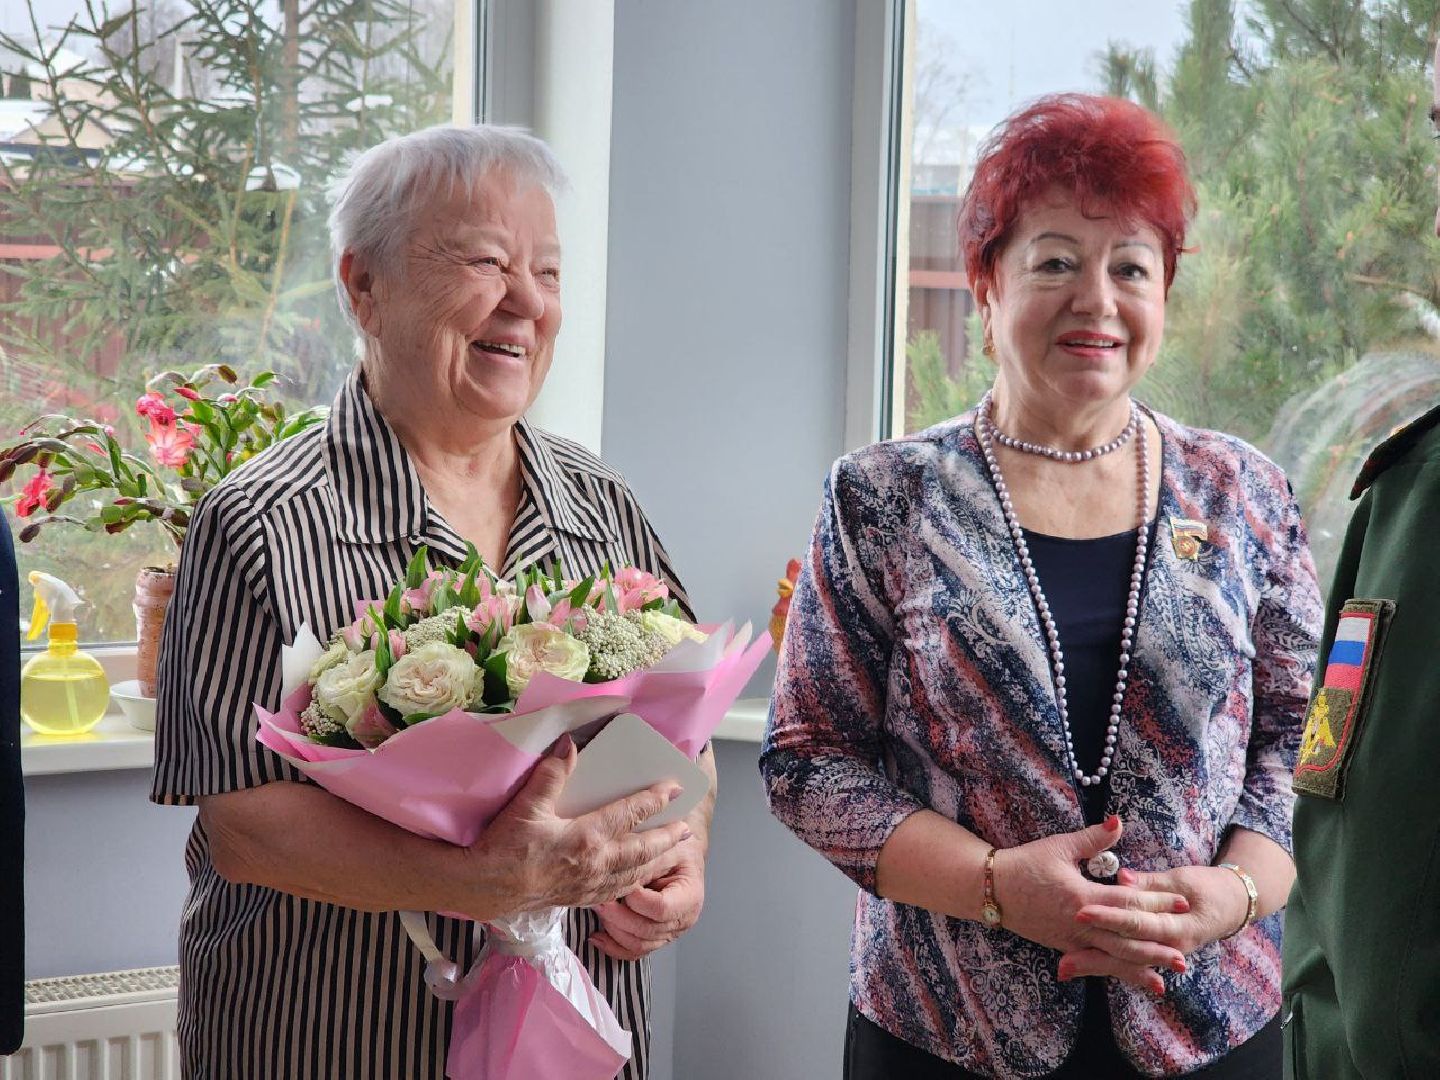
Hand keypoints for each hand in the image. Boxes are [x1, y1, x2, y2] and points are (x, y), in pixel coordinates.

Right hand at [461, 735, 691, 916]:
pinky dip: (634, 883)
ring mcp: (590, 885)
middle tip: (688, 828)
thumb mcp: (527, 804)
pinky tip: (637, 879)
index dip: (655, 799)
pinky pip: (617, 891)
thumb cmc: (504, 847)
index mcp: (587, 837)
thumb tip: (570, 743)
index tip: (674, 787)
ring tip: (674, 854)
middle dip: (668, 838)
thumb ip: (552, 773)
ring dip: (657, 862)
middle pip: (643, 850)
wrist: (483, 888)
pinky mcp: (579, 898)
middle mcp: (597, 864)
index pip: (631, 813)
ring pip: (635, 874)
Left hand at [590, 839, 705, 959]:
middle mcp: (682, 920)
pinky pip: (633, 952)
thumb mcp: (665, 847)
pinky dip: (613, 947)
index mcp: (689, 897)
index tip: (622, 885)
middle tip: (599, 899)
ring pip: (637, 944)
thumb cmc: (675, 848)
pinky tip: (597, 937)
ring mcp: (668, 932)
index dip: (638, 900)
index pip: (661, 908)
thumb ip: (647, 862)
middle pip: (646, 930)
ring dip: (613, 929)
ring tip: (597, 910)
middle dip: (617, 916)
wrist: (681, 854)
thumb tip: (621, 878)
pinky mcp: (655, 938)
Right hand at [993, 815, 1189, 994]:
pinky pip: (1094, 962)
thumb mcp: (1060, 847)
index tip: (1182, 903)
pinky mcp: (1063, 947)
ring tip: (1163, 981)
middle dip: (1154, 948)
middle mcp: (1080, 924)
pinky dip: (1113, 971)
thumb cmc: (1025, 864)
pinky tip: (1127, 978)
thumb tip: (1119, 822)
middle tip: (1183, 957)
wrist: (991, 889)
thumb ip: (1093, 838)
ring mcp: (1071, 940)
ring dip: (1137, 969)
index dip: (1156, 902)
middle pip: (1124, 940)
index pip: (1127, 902)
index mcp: (1082, 897)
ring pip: (1110, 958)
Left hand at [1060, 864, 1251, 980]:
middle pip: (1124, 951)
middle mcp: (1168, 947)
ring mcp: (1161, 954)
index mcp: (1177, 926)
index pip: (1136, 922)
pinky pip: (1125, 962)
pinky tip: (1077, 968)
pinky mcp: (1152, 953)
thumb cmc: (1206, 887)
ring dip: (1092, 965)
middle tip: (1062, 960)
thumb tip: (1123, 877)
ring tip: (1062, 969)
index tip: (1080, 912)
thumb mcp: (1182, 880)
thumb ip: (1150, 882)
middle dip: (1093, 956)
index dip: (1108, 917)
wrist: (1231, 906)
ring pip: (1122, 962)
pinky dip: (1102, 965)